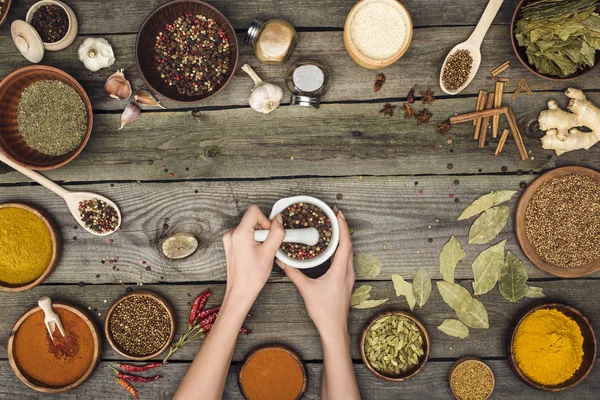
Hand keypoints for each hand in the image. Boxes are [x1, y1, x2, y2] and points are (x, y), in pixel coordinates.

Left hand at [223, 205, 284, 309]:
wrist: (240, 292)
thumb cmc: (252, 276)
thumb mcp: (269, 253)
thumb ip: (277, 233)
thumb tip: (279, 220)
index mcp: (239, 233)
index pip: (254, 211)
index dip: (266, 221)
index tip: (269, 235)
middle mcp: (231, 234)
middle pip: (253, 219)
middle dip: (263, 231)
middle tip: (266, 247)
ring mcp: (230, 239)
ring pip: (250, 228)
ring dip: (259, 237)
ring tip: (260, 253)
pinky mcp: (231, 245)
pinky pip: (245, 235)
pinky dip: (253, 242)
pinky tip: (255, 255)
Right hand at [277, 211, 354, 337]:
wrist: (334, 328)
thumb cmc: (323, 311)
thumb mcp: (306, 290)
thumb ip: (294, 273)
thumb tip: (283, 261)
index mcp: (341, 271)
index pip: (344, 243)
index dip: (342, 227)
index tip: (337, 214)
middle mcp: (348, 272)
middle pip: (349, 244)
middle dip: (342, 228)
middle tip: (334, 215)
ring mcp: (349, 276)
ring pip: (349, 252)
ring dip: (342, 238)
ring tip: (334, 227)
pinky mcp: (346, 280)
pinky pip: (346, 259)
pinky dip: (341, 248)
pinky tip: (333, 247)